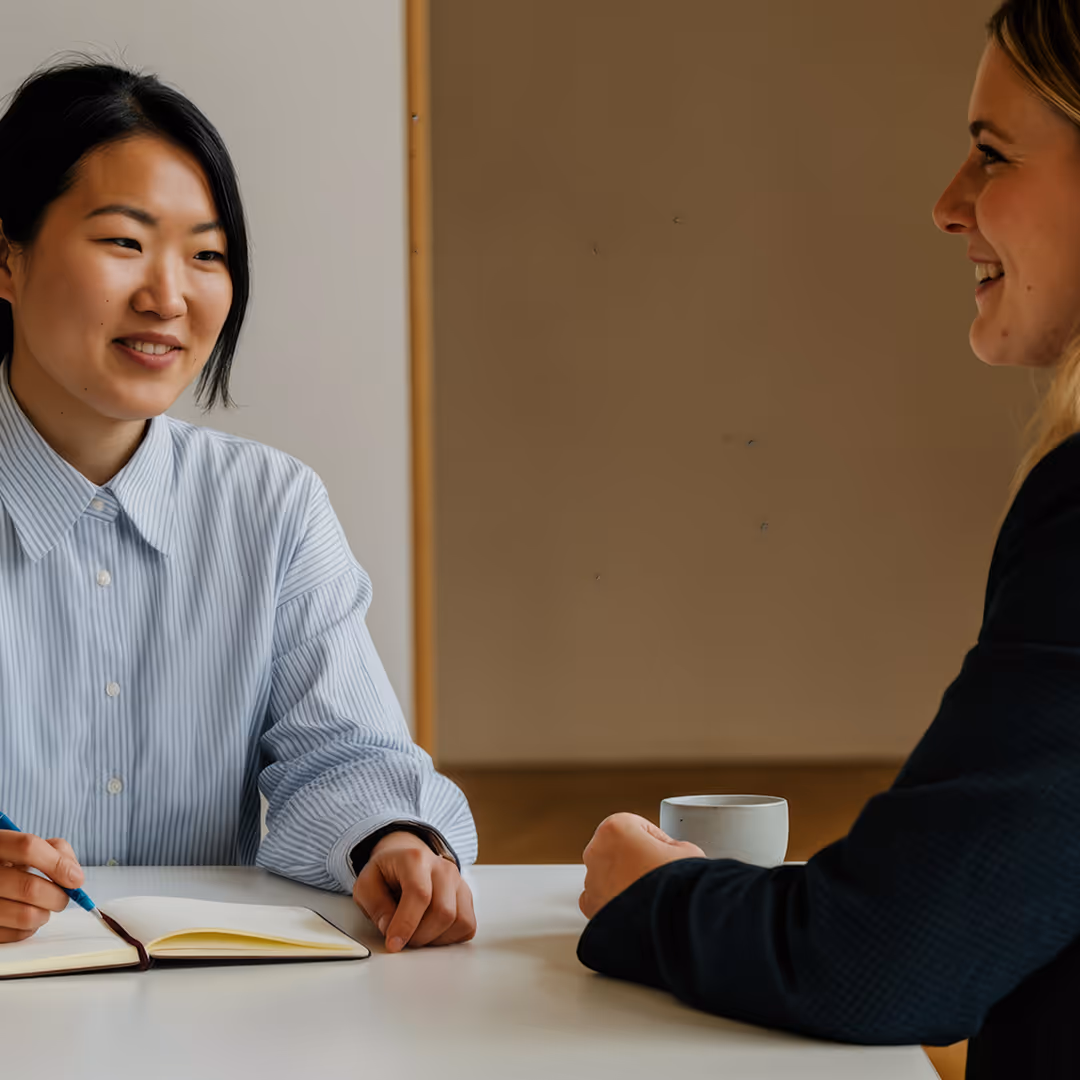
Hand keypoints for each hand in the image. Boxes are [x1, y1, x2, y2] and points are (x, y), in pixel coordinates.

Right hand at [0, 832, 82, 942]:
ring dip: (45, 914)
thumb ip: (57, 851)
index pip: (28, 848)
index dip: (57, 864)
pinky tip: (27, 914)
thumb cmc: (14, 861)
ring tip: (44, 907)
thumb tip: (74, 876)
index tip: (76, 879)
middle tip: (63, 897)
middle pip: (29, 888)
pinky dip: (30, 928)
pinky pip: (16, 934)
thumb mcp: (32, 846)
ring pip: (25, 915)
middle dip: (58, 897)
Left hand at [352, 831, 475, 951]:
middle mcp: (442, 868)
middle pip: (443, 911)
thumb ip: (374, 905)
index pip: (419, 894)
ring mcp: (458, 881)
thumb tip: (390, 928)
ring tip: (416, 933)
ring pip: (459, 921)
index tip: (393, 944)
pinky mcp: (466, 896)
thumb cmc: (387, 873)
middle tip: (403, 938)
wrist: (405, 858)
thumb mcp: (367, 884)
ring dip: (435, 938)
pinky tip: (432, 931)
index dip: (406, 924)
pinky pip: (467, 926)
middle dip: (420, 935)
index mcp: (415, 859)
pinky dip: (450, 937)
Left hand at [580, 812, 704, 919]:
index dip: (659, 842)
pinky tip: (635, 908)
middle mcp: (596, 851)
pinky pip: (600, 899)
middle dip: (637, 860)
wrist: (669, 926)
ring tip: (651, 895)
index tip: (667, 854)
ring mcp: (591, 880)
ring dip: (625, 881)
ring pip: (608, 874)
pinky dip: (614, 903)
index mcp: (615, 828)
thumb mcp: (687, 851)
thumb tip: (670, 854)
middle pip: (619, 849)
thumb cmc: (674, 886)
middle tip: (659, 875)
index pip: (639, 827)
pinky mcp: (591, 908)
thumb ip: (673, 846)